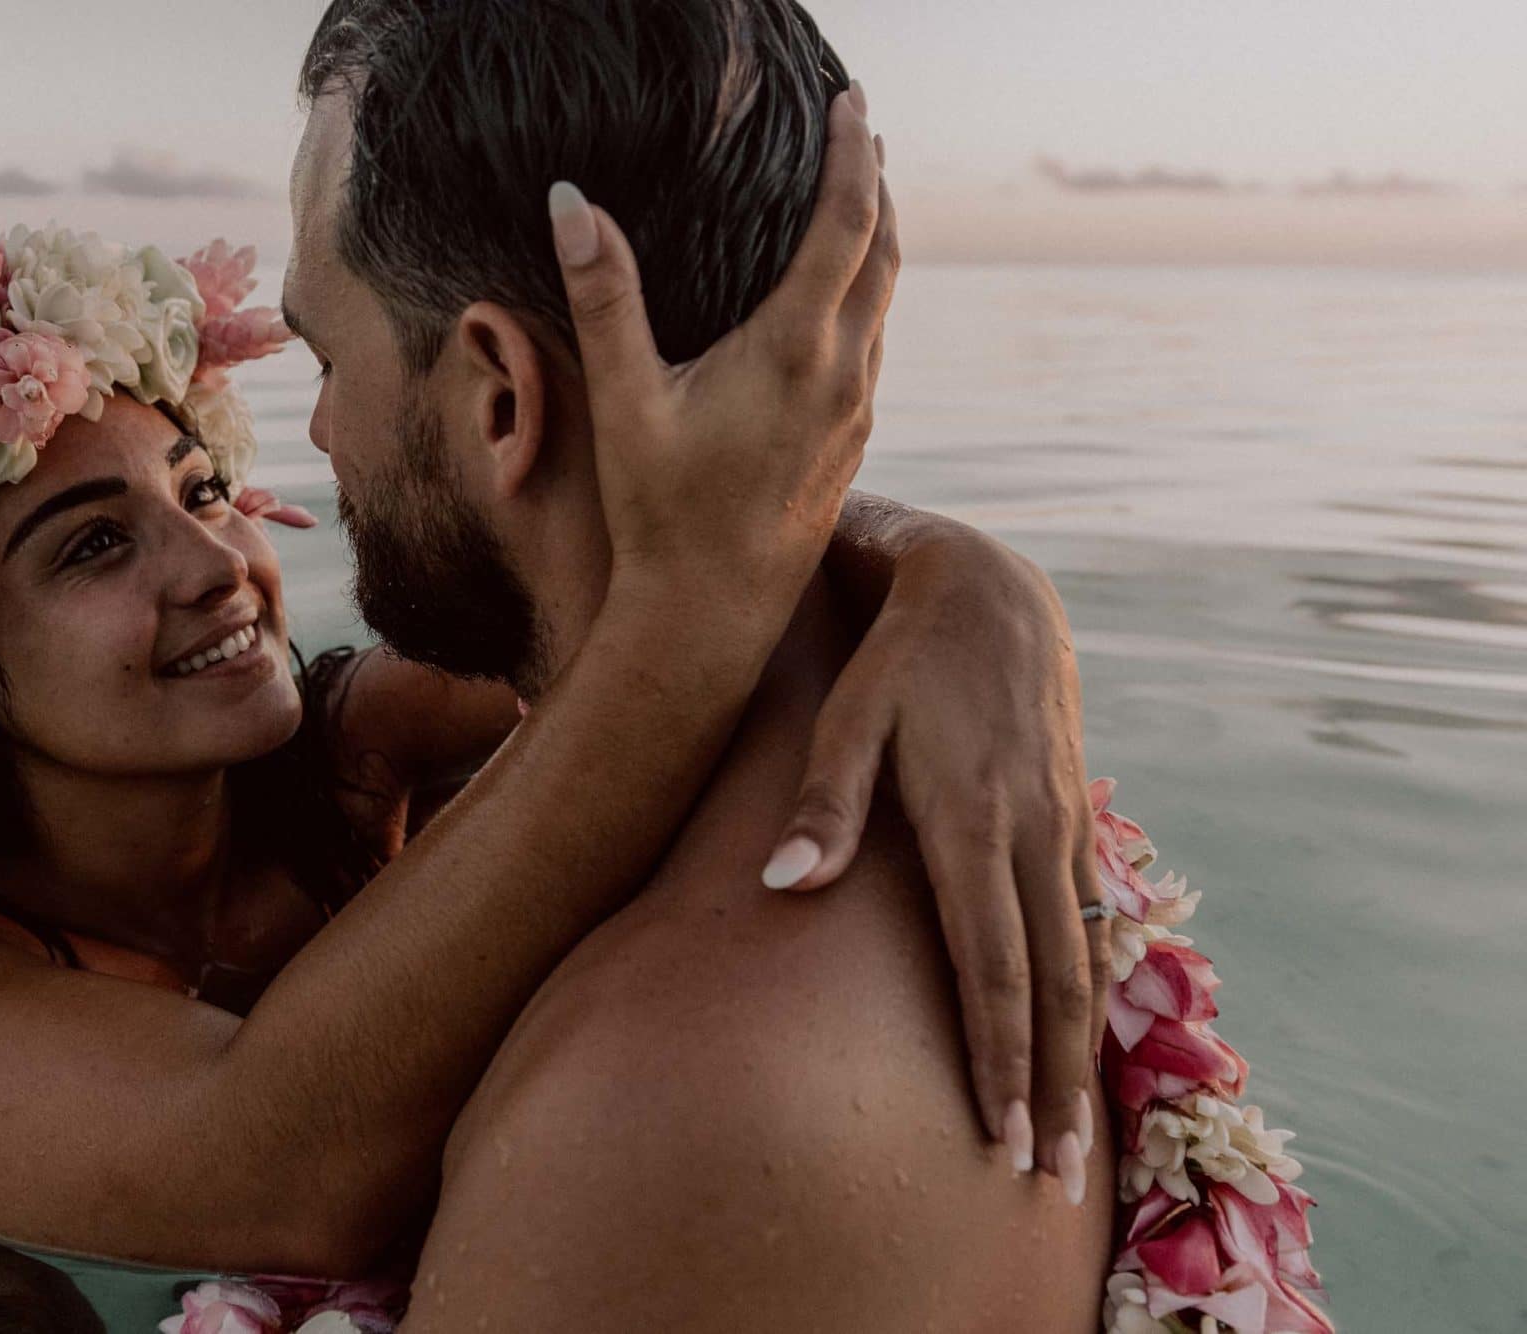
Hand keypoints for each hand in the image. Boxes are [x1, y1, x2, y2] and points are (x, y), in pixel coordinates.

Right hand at [547, 79, 897, 614]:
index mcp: (796, 350)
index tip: (851, 101)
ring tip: (855, 195)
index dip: (852, 151)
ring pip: (885, 300)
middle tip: (859, 129)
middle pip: (885, 250)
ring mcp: (855, 410)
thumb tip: (572, 203)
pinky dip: (865, 293)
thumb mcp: (623, 401)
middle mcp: (844, 374)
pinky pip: (872, 342)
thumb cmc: (662, 515)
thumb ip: (605, 296)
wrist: (713, 617)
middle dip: (876, 180)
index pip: (847, 221)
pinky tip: (835, 298)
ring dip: (876, 238)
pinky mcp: (851, 440)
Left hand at [769, 530, 1108, 1192]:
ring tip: (1071, 1141)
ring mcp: (1063, 825)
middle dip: (1052, 1090)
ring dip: (1077, 1054)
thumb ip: (822, 800)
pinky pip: (1089, 918)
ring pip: (1081, 960)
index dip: (997, 1057)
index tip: (999, 1139)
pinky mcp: (1071, 813)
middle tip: (1046, 1181)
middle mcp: (1033, 833)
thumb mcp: (850, 710)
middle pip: (1053, 985)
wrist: (989, 584)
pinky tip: (1080, 1037)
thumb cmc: (897, 651)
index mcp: (974, 820)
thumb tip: (783, 886)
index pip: (994, 966)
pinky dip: (1087, 988)